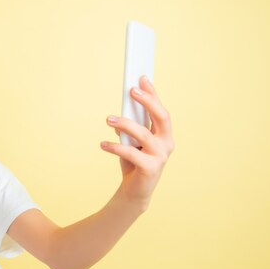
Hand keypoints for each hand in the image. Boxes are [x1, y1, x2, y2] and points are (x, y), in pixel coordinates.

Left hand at [101, 75, 174, 206]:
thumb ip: (129, 128)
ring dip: (124, 123)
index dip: (153, 93)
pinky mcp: (150, 168)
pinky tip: (103, 144)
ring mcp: (160, 156)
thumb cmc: (133, 162)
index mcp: (164, 134)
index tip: (142, 77)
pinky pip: (130, 153)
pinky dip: (115, 147)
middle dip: (147, 101)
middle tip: (131, 91)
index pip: (160, 110)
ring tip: (108, 118)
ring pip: (143, 134)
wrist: (134, 191)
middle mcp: (166, 143)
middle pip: (161, 117)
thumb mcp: (131, 141)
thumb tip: (118, 116)